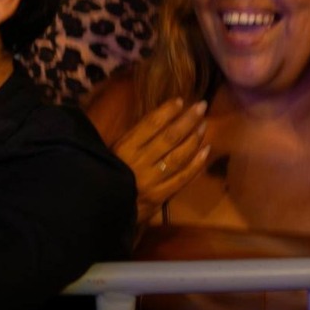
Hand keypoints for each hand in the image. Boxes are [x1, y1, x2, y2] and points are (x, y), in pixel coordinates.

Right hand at [112, 97, 210, 224]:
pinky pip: (182, 179)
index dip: (168, 110)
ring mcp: (151, 181)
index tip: (181, 100)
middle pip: (169, 137)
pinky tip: (206, 151)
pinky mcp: (160, 197)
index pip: (151, 124)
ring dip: (194, 139)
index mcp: (125, 148)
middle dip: (188, 120)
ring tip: (204, 125)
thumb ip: (135, 136)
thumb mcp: (114, 150)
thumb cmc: (109, 173)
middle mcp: (140, 163)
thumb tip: (161, 117)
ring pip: (179, 157)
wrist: (103, 209)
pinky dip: (196, 164)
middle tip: (202, 106)